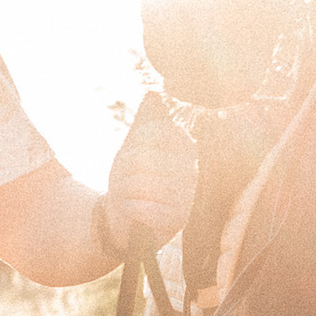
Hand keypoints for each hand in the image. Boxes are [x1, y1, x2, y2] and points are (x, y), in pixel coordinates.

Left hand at [103, 94, 196, 255]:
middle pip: (141, 159)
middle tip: (129, 182)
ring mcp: (187, 196)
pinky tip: (136, 213)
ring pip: (139, 184)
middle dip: (124, 171)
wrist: (123, 217)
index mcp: (185, 148)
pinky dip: (129, 210)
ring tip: (131, 196)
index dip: (135, 144)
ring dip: (124, 192)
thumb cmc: (130, 179)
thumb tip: (154, 95)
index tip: (135, 155)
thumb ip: (145, 123)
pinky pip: (141, 208)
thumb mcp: (133, 148)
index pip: (154, 132)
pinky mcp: (178, 220)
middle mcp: (192, 170)